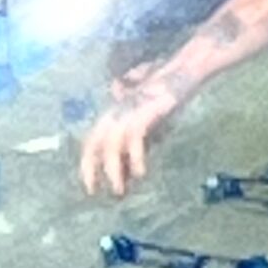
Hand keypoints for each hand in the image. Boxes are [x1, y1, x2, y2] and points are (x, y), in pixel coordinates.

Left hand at [79, 63, 188, 198]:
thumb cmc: (163, 102)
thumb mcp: (147, 129)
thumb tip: (128, 175)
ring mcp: (126, 112)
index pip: (91, 143)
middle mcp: (113, 114)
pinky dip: (136, 158)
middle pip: (93, 144)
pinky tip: (141, 173)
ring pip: (111, 145)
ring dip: (113, 170)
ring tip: (118, 190)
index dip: (88, 165)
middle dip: (90, 169)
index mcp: (111, 117)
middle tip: (94, 192)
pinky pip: (133, 139)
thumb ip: (135, 147)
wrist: (179, 76)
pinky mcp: (142, 112)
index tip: (91, 187)